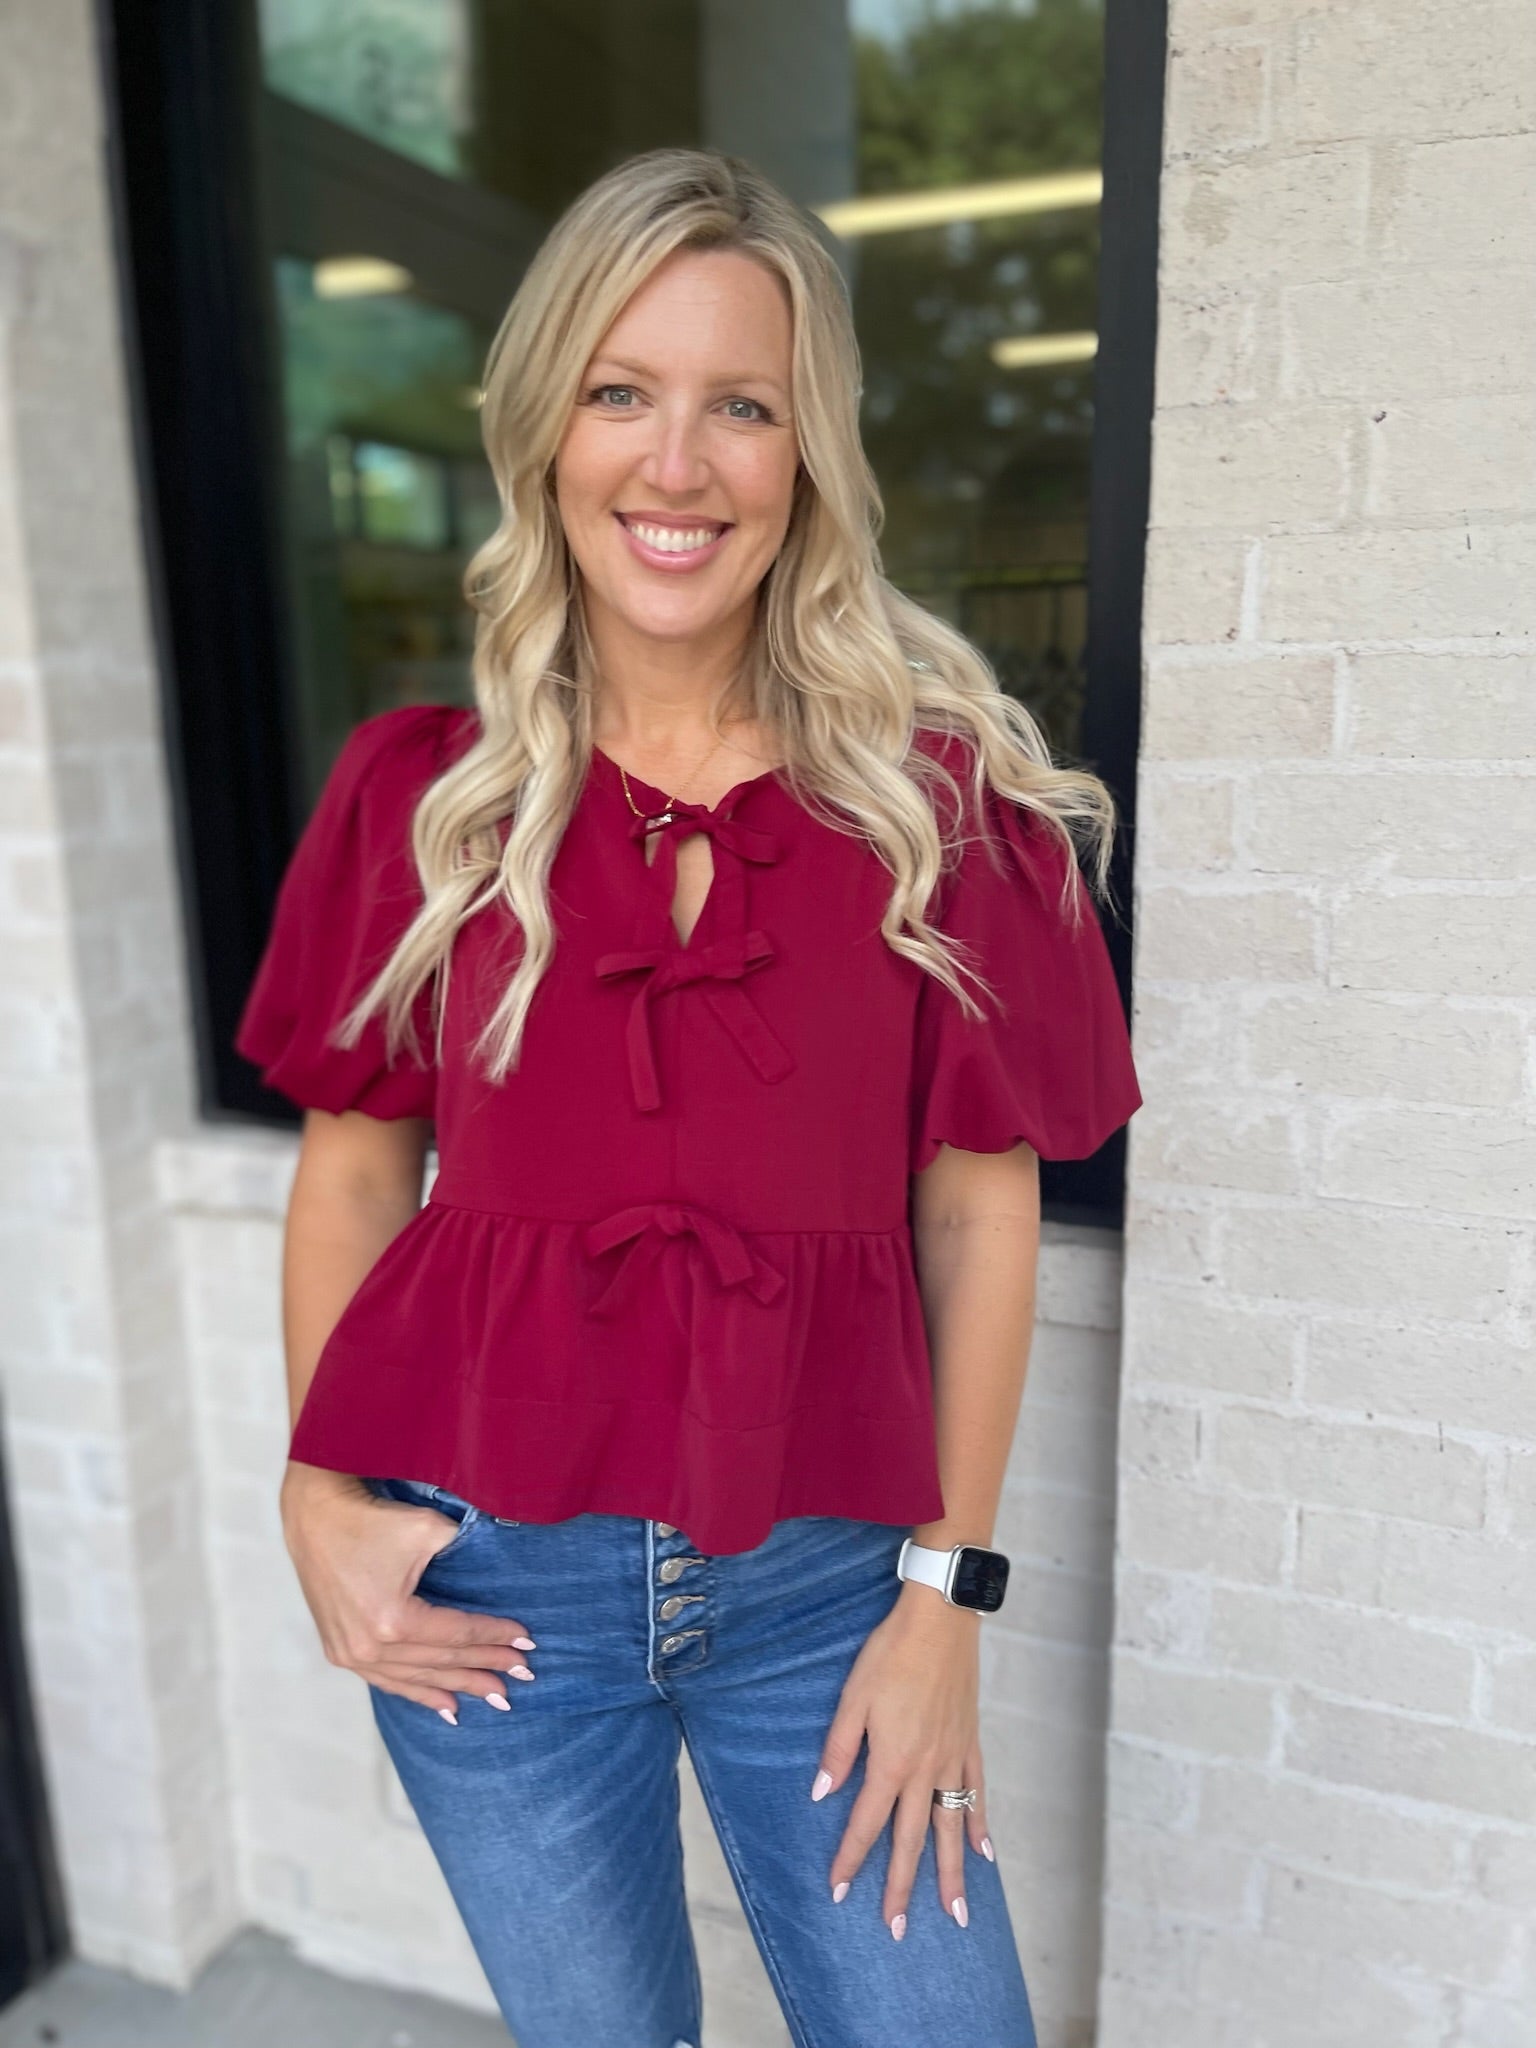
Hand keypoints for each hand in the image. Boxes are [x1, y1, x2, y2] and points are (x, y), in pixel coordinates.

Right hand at [280, 1463, 536, 1722]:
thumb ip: (466, 1552)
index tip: (528, 1643)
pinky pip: (387, 1681)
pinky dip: (418, 1692)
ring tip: (494, 1697)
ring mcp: (351, 1654)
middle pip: (441, 1661)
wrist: (315, 1517)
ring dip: (457, 1687)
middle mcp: (370, 1646)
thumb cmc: (373, 1520)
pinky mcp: (340, 1651)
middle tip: (522, 1676)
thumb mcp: (428, 1529)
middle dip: (485, 1667)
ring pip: (416, 1678)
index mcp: (393, 1621)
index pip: (457, 1635)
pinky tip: (446, 1707)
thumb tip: (500, 1570)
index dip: (495, 1637)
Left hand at [812, 1582, 991, 1936]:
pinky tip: (985, 1854)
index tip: (840, 1894)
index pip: (866, 1823)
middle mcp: (926, 1769)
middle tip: (897, 1929)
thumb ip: (839, 1750)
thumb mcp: (852, 1698)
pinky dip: (980, 1826)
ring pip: (952, 1828)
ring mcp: (954, 1758)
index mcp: (892, 1760)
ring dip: (951, 1874)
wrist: (939, 1619)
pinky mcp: (971, 1742)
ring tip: (955, 1915)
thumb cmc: (890, 1653)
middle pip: (912, 1840)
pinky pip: (977, 1793)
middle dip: (901, 1887)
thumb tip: (821, 1795)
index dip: (851, 1860)